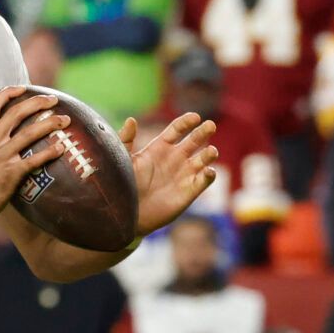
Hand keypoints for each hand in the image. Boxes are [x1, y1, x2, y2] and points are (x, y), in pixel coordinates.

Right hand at [0, 88, 67, 219]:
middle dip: (37, 102)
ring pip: (30, 132)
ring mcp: (2, 156)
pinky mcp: (12, 172)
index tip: (24, 88)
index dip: (9, 92)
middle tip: (53, 99)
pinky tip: (61, 149)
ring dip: (50, 123)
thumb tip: (3, 132)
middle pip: (17, 112)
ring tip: (65, 120)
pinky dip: (50, 152)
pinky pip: (35, 159)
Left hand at [119, 112, 218, 236]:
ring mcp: (184, 174)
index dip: (187, 122)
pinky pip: (205, 180)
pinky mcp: (190, 191)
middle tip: (210, 126)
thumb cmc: (122, 186)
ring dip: (210, 153)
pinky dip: (210, 174)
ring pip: (204, 158)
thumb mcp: (123, 160)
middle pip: (194, 140)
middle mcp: (175, 158)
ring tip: (211, 152)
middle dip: (203, 132)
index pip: (177, 129)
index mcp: (160, 147)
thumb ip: (126, 139)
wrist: (128, 214)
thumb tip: (132, 120)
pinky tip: (208, 171)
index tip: (195, 117)